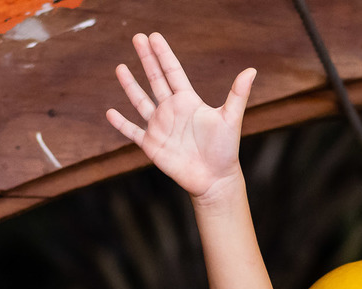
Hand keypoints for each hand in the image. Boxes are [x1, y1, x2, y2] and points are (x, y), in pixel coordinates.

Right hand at [106, 32, 254, 199]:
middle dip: (146, 59)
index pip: (172, 72)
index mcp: (188, 101)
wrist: (215, 179)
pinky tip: (110, 112)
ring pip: (140, 102)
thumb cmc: (225, 150)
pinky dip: (121, 123)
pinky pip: (132, 131)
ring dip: (130, 86)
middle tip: (137, 37)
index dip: (163, 54)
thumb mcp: (231, 119)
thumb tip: (252, 70)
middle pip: (155, 79)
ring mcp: (160, 127)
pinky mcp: (151, 144)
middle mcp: (172, 111)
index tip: (153, 36)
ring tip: (120, 68)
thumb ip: (238, 94)